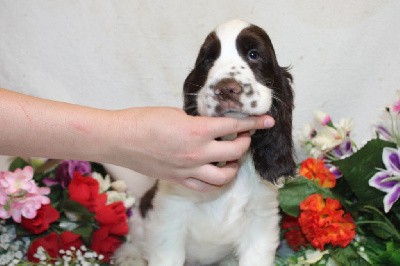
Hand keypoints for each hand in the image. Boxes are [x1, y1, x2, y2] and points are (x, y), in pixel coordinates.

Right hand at [109, 107, 274, 190]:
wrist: (121, 139)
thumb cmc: (144, 121)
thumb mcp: (176, 113)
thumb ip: (197, 122)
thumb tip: (210, 126)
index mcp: (198, 130)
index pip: (235, 126)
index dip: (254, 122)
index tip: (266, 120)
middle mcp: (198, 153)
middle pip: (235, 150)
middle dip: (245, 141)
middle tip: (244, 136)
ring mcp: (189, 170)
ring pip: (224, 175)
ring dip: (234, 166)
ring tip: (233, 158)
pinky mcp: (179, 180)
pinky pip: (205, 187)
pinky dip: (216, 181)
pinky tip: (216, 173)